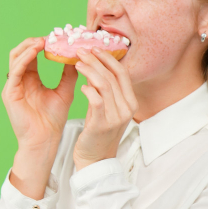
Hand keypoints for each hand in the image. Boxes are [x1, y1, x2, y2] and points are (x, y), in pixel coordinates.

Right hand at [3, 37, 77, 200]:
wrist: (45, 140)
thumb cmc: (53, 120)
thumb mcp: (65, 91)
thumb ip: (68, 74)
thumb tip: (79, 57)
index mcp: (31, 79)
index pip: (34, 55)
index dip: (44, 44)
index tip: (59, 36)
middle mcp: (20, 80)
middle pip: (22, 52)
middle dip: (35, 41)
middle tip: (52, 34)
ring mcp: (13, 85)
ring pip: (16, 57)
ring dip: (29, 46)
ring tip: (44, 40)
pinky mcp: (9, 92)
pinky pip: (15, 70)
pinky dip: (25, 58)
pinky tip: (36, 51)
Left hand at [73, 47, 137, 170]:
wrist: (95, 160)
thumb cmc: (98, 133)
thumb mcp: (106, 108)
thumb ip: (105, 90)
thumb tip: (95, 67)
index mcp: (131, 103)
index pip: (122, 74)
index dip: (108, 59)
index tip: (94, 48)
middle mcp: (127, 109)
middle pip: (113, 76)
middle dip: (96, 60)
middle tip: (81, 50)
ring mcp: (116, 117)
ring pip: (104, 85)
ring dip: (90, 71)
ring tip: (77, 62)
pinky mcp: (102, 124)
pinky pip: (96, 101)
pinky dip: (88, 89)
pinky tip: (80, 85)